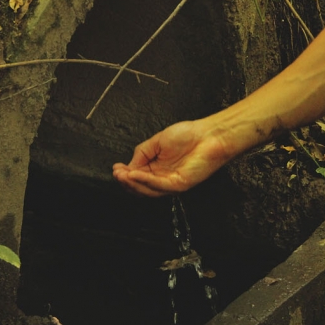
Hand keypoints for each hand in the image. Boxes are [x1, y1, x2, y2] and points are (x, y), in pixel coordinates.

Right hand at [112, 120, 232, 196]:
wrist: (209, 134)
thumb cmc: (189, 135)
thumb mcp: (157, 141)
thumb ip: (142, 153)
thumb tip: (129, 165)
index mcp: (158, 168)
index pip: (138, 176)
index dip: (125, 174)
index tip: (116, 168)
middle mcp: (163, 177)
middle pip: (140, 186)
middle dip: (126, 181)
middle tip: (117, 174)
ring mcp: (171, 183)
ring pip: (148, 190)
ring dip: (133, 184)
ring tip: (122, 175)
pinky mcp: (179, 184)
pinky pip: (159, 186)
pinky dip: (145, 181)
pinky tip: (135, 174)